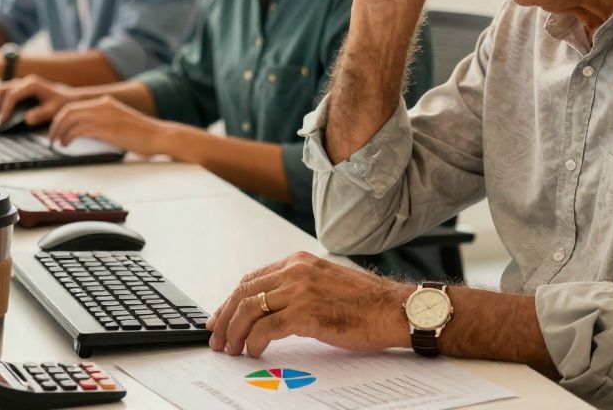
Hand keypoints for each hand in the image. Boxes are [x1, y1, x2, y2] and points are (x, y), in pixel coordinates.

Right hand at [0, 74, 80, 125]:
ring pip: (1, 89)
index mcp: (32, 85)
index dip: (5, 109)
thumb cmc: (62, 103)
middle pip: (2, 89)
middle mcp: (25, 82)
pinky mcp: (21, 88)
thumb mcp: (54, 110)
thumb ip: (41, 114)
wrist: (69, 97)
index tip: (2, 122)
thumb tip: (27, 119)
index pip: (12, 95)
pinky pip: (4, 91)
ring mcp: (22, 84)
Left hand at [48, 95, 168, 152]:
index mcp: (105, 103)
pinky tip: (68, 144)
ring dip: (60, 131)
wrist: (160, 136)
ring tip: (59, 143)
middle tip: (52, 138)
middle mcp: (103, 105)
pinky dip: (69, 137)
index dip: (60, 118)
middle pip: (68, 110)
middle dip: (56, 125)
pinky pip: (80, 129)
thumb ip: (101, 123)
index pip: (74, 106)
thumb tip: (84, 132)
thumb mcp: (118, 122)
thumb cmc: (142, 134)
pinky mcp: (108, 129)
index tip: (56, 130)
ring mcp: (105, 116)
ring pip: (71, 118)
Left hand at [206, 251, 411, 357]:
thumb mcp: (326, 281)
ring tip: (232, 348)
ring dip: (236, 332)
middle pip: (245, 292)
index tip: (220, 317)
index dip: (231, 301)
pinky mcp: (307, 313)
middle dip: (226, 318)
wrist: (394, 310)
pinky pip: (267, 328)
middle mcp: (297, 271)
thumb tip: (269, 307)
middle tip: (218, 337)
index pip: (252, 279)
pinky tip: (255, 350)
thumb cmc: (366, 301)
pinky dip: (255, 341)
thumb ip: (298, 286)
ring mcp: (301, 290)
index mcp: (299, 261)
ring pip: (250, 309)